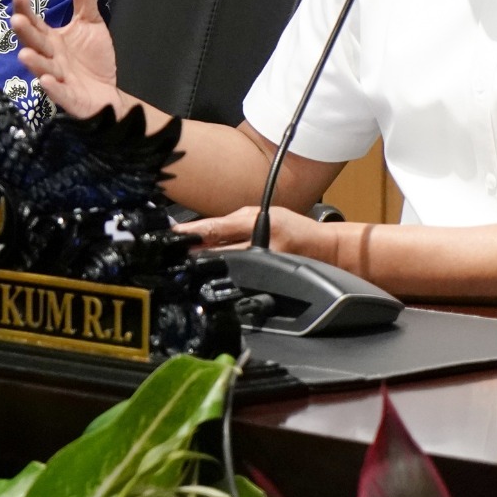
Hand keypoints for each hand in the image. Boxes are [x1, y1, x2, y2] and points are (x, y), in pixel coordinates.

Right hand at [13, 0, 123, 119]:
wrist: (107, 93)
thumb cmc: (91, 58)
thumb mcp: (89, 22)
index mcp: (51, 39)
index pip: (35, 23)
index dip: (25, 10)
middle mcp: (50, 58)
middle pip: (35, 44)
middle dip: (26, 34)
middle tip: (16, 21)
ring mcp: (58, 79)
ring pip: (43, 69)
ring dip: (34, 63)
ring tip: (25, 54)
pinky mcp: (70, 98)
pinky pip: (60, 94)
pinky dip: (53, 88)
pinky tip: (46, 80)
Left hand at [178, 204, 340, 266]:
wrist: (325, 249)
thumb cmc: (293, 229)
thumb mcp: (263, 214)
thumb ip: (232, 223)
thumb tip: (200, 231)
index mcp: (256, 223)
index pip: (216, 228)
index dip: (192, 232)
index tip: (172, 234)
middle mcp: (259, 245)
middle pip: (217, 253)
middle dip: (194, 254)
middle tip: (174, 254)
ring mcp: (264, 266)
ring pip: (225, 268)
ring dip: (206, 267)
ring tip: (190, 265)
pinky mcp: (269, 281)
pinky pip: (240, 280)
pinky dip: (224, 277)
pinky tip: (215, 278)